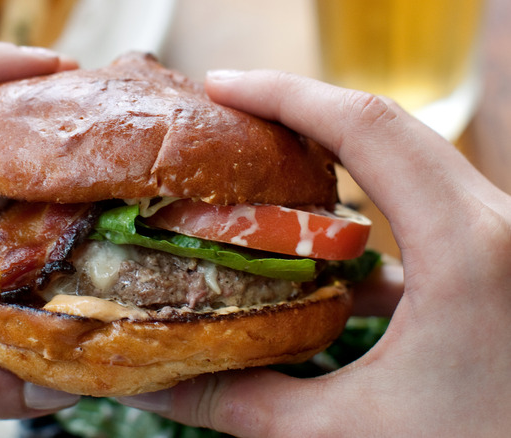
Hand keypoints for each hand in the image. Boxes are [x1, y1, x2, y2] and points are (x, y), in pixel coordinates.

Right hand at [118, 70, 510, 435]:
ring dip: (338, 159)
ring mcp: (507, 237)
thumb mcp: (349, 433)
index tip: (220, 86)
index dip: (283, 95)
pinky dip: (373, 208)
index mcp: (469, 249)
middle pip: (388, 127)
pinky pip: (431, 204)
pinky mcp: (502, 258)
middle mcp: (500, 224)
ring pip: (413, 161)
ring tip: (268, 171)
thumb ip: (244, 404)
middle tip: (231, 115)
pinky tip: (329, 255)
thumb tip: (153, 390)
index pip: (365, 128)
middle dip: (302, 112)